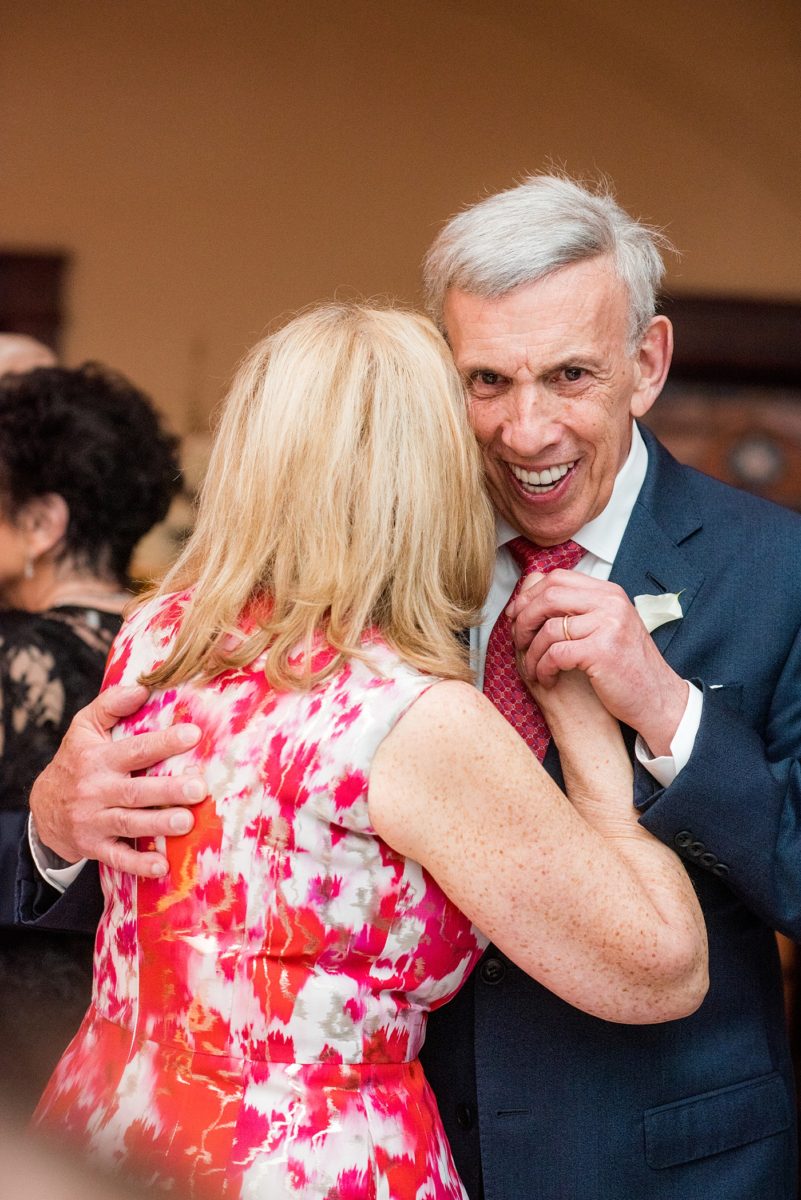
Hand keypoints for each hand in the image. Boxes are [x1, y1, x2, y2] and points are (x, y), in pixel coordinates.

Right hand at [29, 684, 203, 876]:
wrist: (45, 806)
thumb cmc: (77, 760)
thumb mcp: (85, 727)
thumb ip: (111, 705)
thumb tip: (141, 687)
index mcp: (99, 758)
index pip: (135, 749)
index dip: (163, 742)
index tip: (193, 735)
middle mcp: (97, 790)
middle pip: (136, 790)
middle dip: (168, 789)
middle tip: (198, 787)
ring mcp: (95, 820)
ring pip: (129, 822)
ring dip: (159, 823)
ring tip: (187, 822)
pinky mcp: (94, 845)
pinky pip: (116, 857)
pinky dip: (138, 863)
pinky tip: (161, 865)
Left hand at [508, 570, 687, 755]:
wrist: (657, 699)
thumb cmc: (627, 667)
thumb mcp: (606, 627)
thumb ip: (578, 610)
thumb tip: (530, 598)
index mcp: (609, 593)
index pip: (557, 578)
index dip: (529, 595)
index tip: (516, 615)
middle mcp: (610, 603)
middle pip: (549, 596)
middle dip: (524, 619)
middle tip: (518, 640)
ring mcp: (608, 625)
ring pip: (548, 628)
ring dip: (531, 651)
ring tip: (532, 667)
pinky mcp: (602, 651)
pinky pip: (555, 654)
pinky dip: (543, 668)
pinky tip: (546, 679)